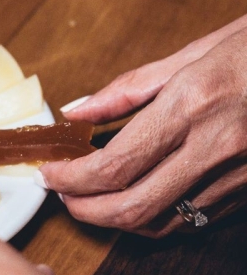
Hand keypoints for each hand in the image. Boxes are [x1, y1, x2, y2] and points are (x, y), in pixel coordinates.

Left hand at [40, 18, 246, 236]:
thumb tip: (78, 110)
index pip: (113, 165)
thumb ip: (129, 89)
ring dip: (116, 220)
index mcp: (193, 106)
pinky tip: (137, 201)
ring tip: (92, 200)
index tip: (48, 174)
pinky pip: (193, 221)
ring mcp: (238, 175)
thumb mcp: (197, 51)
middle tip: (62, 197)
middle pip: (131, 208)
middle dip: (84, 211)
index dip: (70, 179)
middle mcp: (216, 147)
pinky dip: (154, 220)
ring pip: (161, 223)